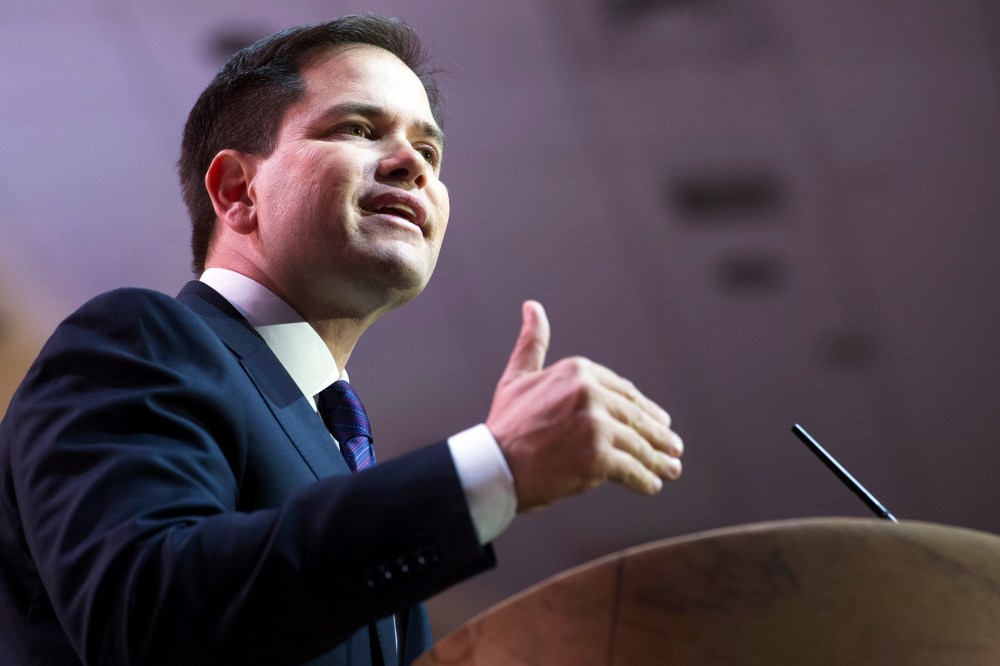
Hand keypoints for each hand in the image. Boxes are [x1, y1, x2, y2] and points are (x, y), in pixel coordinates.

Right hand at [486, 301, 682, 510]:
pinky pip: (632, 470)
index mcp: (578, 371)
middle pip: (636, 417)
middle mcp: (590, 393)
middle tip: (674, 448)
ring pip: (638, 444)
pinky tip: (652, 485)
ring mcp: (596, 426)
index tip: (659, 421)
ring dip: (659, 460)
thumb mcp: (518, 376)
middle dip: (658, 436)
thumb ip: (532, 342)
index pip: (624, 392)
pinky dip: (646, 480)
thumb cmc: (505, 425)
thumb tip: (533, 306)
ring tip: (670, 469)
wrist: (493, 466)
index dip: (644, 409)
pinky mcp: (599, 458)